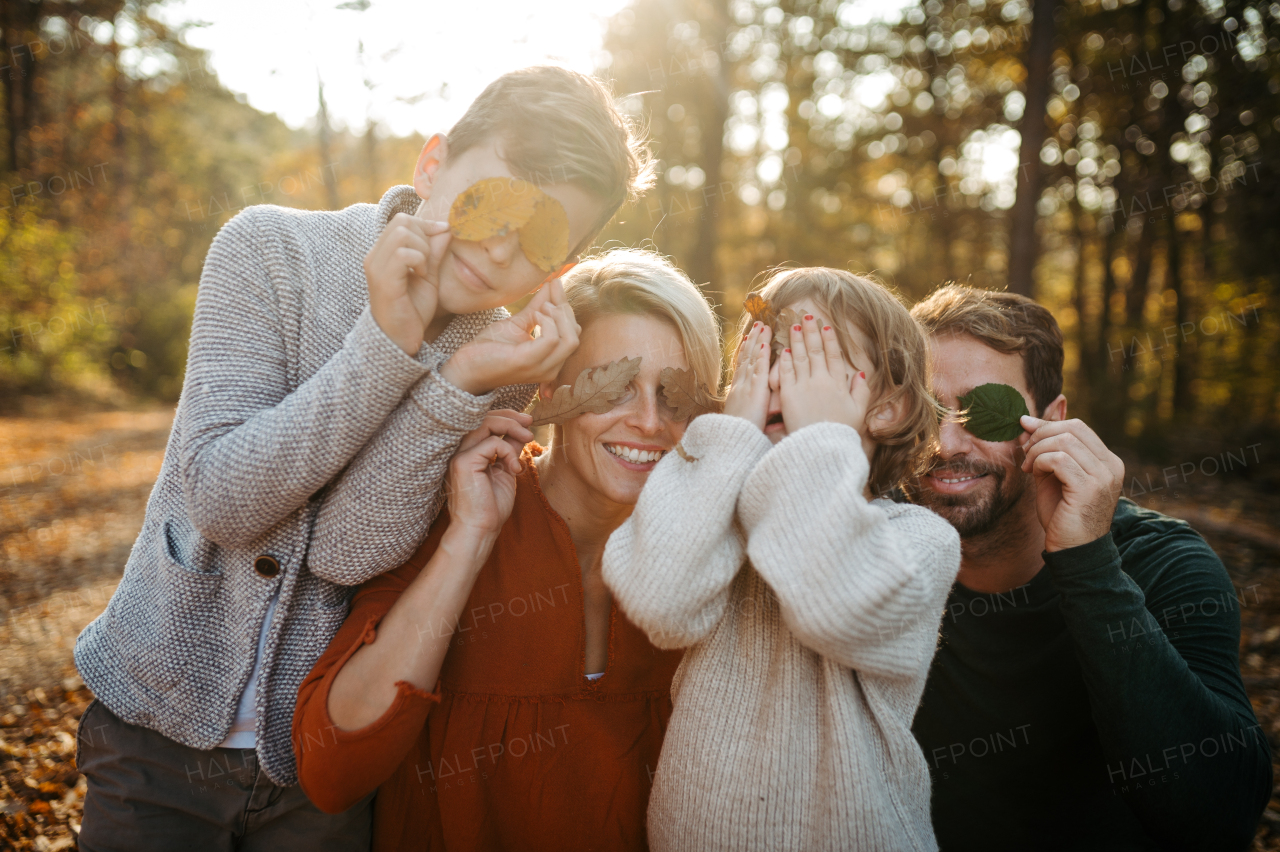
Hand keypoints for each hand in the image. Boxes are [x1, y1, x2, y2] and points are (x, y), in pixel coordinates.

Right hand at [364, 213, 450, 354]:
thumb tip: (445, 227)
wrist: (400, 341)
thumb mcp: (429, 276)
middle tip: (430, 260)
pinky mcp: (384, 281)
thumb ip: (434, 252)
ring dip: (422, 248)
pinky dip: (419, 260)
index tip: (442, 239)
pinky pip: (403, 254)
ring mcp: (376, 268)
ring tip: (425, 269)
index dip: (426, 225)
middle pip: (402, 221)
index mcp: (383, 253)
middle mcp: (375, 256)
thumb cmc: (413, 310)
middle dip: (425, 236)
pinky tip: (421, 276)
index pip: (402, 220)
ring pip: (402, 233)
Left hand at [439, 278, 580, 394]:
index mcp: (550, 361)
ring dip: (558, 316)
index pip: (573, 333)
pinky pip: (552, 339)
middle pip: (575, 335)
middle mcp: (550, 368)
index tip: (555, 285)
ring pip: (570, 339)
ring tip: (540, 308)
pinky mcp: (528, 362)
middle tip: (548, 295)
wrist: (466, 367)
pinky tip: (534, 315)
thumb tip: (552, 285)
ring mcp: (541, 367)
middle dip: (565, 310)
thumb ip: (538, 307)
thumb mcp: (519, 323)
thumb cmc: (490, 348)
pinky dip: (546, 321)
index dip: (567, 307)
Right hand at [445, 418, 524, 539]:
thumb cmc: (492, 507)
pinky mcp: (463, 462)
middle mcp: (460, 451)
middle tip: (529, 421)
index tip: (526, 422)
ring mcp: (458, 455)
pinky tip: (514, 469)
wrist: (480, 530)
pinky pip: (492, 443)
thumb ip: (509, 450)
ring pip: (485, 424)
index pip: (483, 423)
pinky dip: (509, 451)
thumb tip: (521, 432)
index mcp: (468, 453)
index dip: (505, 417)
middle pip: (482, 418)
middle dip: (510, 416)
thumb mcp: (505, 471)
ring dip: (511, 427)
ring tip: (528, 437)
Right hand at [723, 322, 771, 429]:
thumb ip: (745, 409)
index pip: (742, 366)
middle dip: (753, 340)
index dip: (745, 350)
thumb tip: (746, 407)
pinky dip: (762, 357)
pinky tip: (766, 345)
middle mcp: (740, 386)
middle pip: (746, 358)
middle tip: (758, 324)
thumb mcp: (740, 419)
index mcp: (737, 392)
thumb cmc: (737, 438)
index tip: (748, 337)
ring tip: (764, 326)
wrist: (730, 446)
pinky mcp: (755, 394)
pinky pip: (759, 372)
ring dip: (758, 341)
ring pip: (753, 360)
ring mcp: (747, 388)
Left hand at [778, 313, 868, 436]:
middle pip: (815, 351)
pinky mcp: (788, 395)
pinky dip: (784, 360)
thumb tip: (861, 373)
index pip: (833, 355)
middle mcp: (821, 381)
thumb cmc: (840, 433)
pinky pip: (785, 372)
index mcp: (839, 384)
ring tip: (791, 325)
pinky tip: (782, 349)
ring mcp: (804, 386)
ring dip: (796, 340)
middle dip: (810, 332)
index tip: (826, 325)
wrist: (822, 449)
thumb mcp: (858, 412)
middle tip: (806, 315)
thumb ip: (861, 391)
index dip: (829, 339)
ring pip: (799, 357)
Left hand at [1018, 416, 1124, 551]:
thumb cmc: (1062, 515)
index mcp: (1107, 461)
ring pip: (1064, 441)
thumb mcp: (1052, 476)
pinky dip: (1040, 462)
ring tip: (1029, 467)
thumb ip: (1044, 451)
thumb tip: (1027, 422)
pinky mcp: (1089, 488)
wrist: (1073, 550)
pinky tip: (1034, 474)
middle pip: (1072, 428)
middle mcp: (1111, 465)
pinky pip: (1059, 459)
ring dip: (1038, 450)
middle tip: (1025, 452)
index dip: (1048, 424)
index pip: (1078, 427)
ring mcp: (1103, 476)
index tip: (1025, 430)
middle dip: (1041, 434)